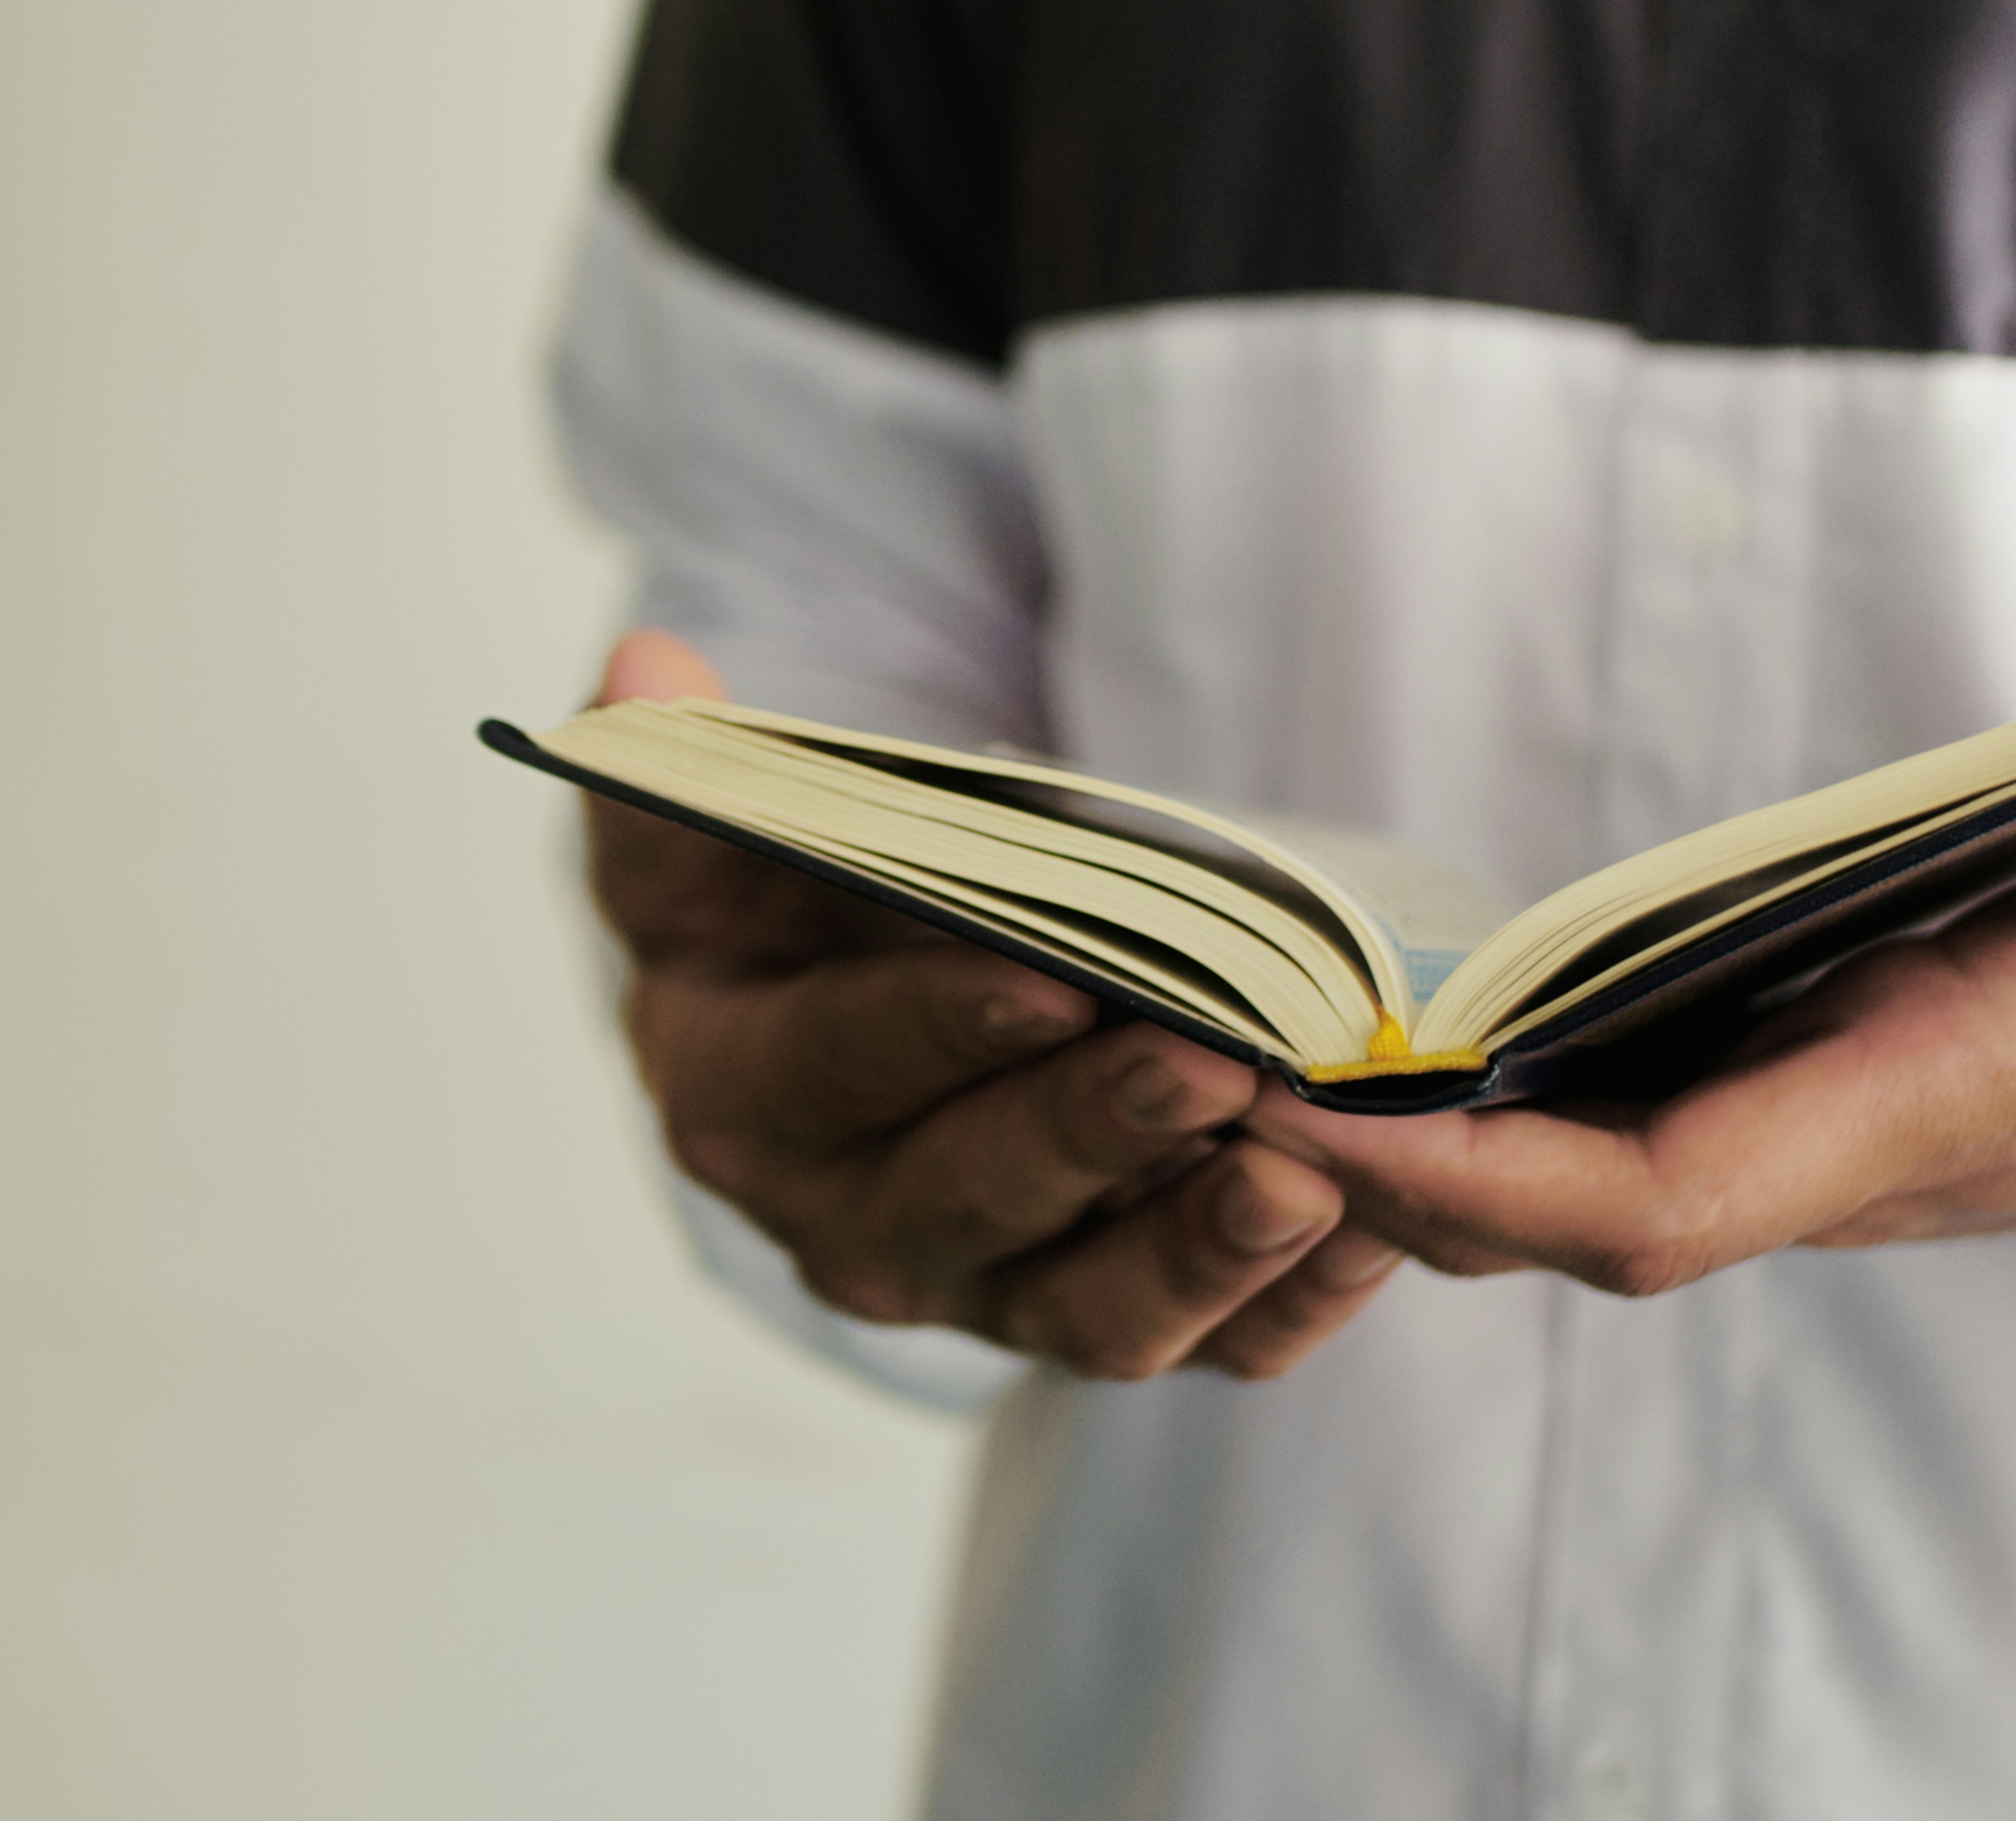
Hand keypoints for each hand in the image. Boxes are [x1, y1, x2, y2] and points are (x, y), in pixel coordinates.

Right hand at [587, 630, 1400, 1378]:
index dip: (935, 1029)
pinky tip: (1375, 1227)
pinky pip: (1211, 1344)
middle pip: (970, 1204)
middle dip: (1091, 1136)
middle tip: (1209, 1063)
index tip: (1047, 979)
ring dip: (1200, 1250)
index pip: (835, 1070)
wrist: (853, 1005)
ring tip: (1305, 1175)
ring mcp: (987, 1294)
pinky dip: (1294, 1299)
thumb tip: (640, 670)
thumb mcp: (703, 831)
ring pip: (1092, 1315)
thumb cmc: (781, 909)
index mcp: (739, 1097)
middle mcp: (853, 1227)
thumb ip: (676, 768)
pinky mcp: (1107, 1316)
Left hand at [1251, 739, 2015, 1294]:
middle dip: (1372, 1175)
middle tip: (1171, 1072)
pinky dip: (1467, 1104)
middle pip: (1562, 1215)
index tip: (1309, 1119)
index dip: (1483, 1180)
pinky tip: (1349, 1034)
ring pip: (1561, 1181)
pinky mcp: (1789, 1078)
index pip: (1672, 1195)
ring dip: (1391, 1142)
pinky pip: (1596, 1127)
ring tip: (1208, 1042)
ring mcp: (1802, 1118)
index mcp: (1937, 1098)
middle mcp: (1838, 1139)